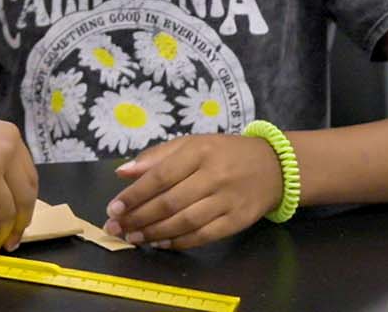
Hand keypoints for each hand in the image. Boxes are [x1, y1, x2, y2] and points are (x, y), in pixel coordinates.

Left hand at [101, 134, 283, 249]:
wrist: (274, 166)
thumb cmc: (223, 153)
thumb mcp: (191, 144)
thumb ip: (156, 157)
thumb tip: (122, 172)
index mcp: (199, 151)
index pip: (160, 176)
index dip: (134, 194)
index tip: (113, 208)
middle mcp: (214, 175)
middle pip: (170, 202)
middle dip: (139, 218)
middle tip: (117, 228)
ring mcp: (228, 200)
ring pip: (185, 221)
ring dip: (155, 233)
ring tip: (134, 238)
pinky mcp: (238, 220)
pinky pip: (204, 235)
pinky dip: (180, 242)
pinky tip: (161, 244)